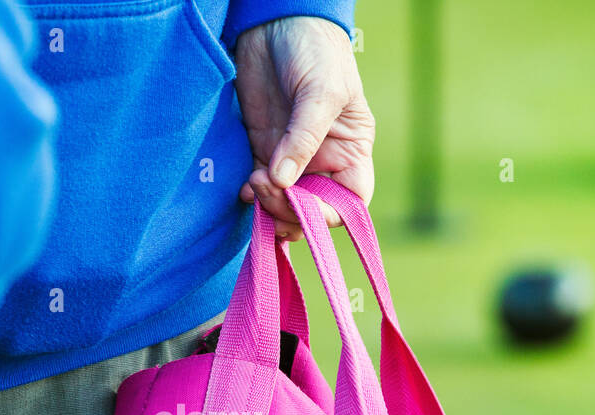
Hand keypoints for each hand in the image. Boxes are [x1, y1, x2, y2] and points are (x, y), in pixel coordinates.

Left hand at [234, 16, 374, 239]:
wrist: (277, 21)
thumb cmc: (315, 49)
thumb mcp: (320, 91)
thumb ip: (303, 137)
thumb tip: (284, 181)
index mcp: (350, 151)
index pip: (349, 202)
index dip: (328, 213)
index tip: (302, 203)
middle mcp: (324, 161)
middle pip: (312, 210)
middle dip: (290, 211)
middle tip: (266, 188)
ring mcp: (291, 158)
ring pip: (284, 205)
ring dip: (268, 207)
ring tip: (254, 185)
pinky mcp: (263, 150)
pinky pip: (260, 188)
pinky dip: (252, 196)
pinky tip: (244, 188)